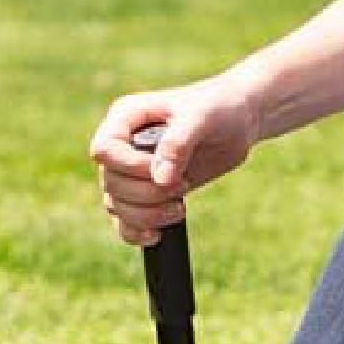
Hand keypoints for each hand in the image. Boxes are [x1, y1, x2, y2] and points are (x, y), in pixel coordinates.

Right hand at [90, 78, 260, 245]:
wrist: (238, 122)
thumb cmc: (218, 108)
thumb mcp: (201, 117)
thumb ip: (178, 144)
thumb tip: (160, 180)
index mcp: (126, 117)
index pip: (105, 150)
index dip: (129, 167)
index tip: (161, 170)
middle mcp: (123, 146)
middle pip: (110, 183)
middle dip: (146, 194)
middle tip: (182, 186)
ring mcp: (131, 171)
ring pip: (115, 205)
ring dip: (145, 215)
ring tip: (179, 208)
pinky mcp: (145, 193)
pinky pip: (124, 221)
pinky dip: (136, 232)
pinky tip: (157, 234)